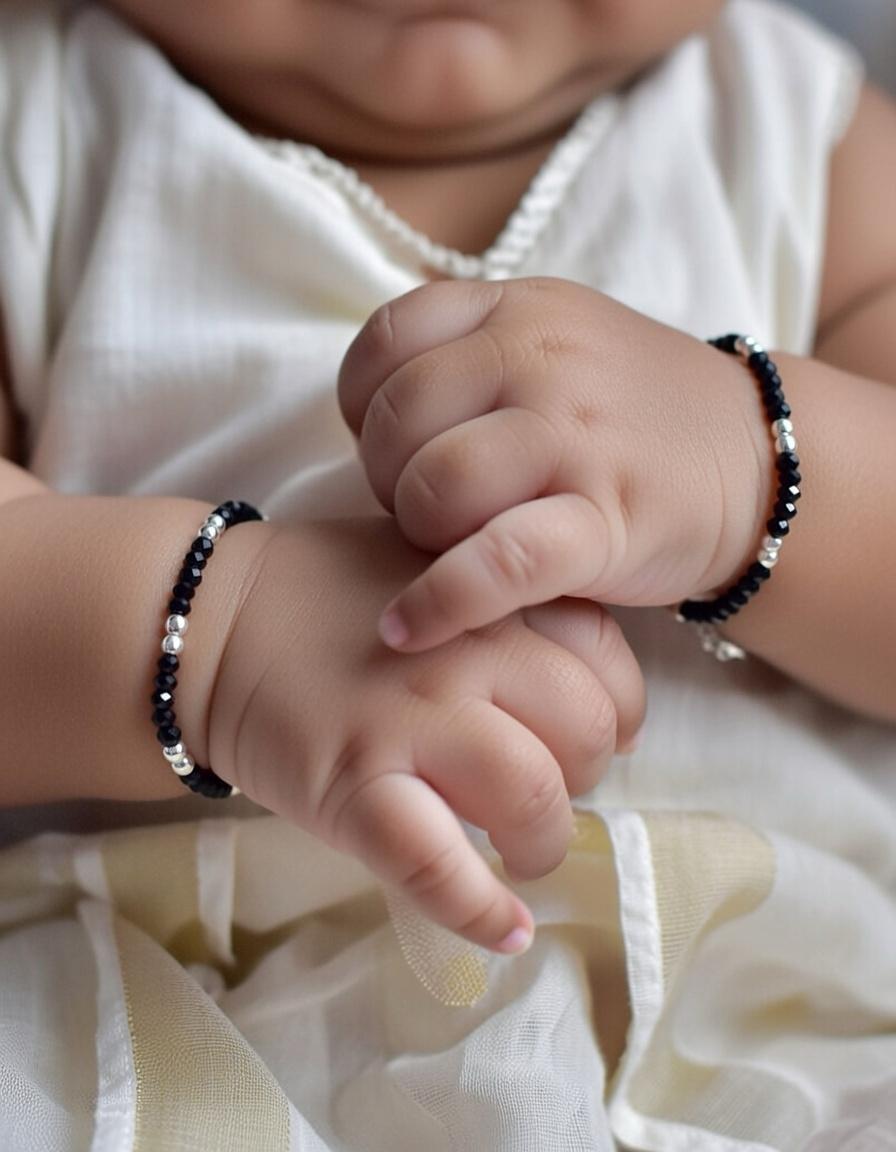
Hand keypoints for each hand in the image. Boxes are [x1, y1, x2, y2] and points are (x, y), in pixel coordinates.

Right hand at [207, 518, 644, 951]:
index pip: (605, 660)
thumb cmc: (326, 594)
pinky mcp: (352, 785)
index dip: (620, 709)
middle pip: (584, 732)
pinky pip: (437, 863)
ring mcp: (409, 720)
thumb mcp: (430, 565)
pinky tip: (506, 931)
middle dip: (586, 777)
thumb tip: (593, 684)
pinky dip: (481, 910)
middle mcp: (465, 653)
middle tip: (547, 792)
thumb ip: (505, 601)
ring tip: (525, 855)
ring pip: (532, 794)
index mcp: (488, 597)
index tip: (602, 735)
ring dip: (546, 843)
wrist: (212, 621)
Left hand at [338, 278, 771, 650]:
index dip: (364, 407)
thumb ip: (468, 355)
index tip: (391, 446)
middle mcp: (545, 359)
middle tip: (426, 508)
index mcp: (520, 309)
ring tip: (443, 549)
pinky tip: (407, 627)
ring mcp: (579, 438)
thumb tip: (370, 415)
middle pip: (400, 422)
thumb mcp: (555, 342)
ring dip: (419, 535)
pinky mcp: (606, 524)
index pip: (387, 341)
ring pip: (439, 486)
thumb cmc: (628, 415)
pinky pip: (498, 563)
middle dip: (389, 481)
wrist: (755, 460)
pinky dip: (440, 602)